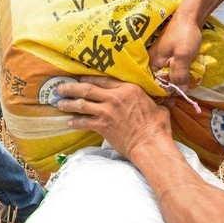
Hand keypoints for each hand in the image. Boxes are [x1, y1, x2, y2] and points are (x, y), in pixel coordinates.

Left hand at [54, 76, 173, 160]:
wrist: (150, 145)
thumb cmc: (158, 127)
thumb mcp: (158, 108)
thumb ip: (153, 101)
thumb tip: (164, 101)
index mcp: (128, 88)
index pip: (103, 79)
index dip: (88, 77)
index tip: (79, 77)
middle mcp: (115, 97)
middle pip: (87, 88)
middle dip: (71, 87)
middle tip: (60, 87)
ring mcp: (107, 111)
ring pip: (81, 104)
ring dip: (68, 103)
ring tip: (59, 103)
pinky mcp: (102, 126)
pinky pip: (84, 122)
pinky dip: (75, 122)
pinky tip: (69, 122)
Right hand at [148, 15, 202, 91]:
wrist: (189, 17)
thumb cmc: (184, 35)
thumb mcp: (182, 56)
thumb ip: (179, 75)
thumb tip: (179, 91)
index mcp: (152, 63)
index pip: (154, 85)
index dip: (165, 94)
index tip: (176, 98)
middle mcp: (153, 62)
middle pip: (161, 82)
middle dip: (173, 87)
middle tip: (186, 89)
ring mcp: (161, 59)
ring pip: (168, 76)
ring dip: (178, 80)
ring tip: (189, 82)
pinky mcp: (168, 56)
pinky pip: (172, 69)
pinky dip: (180, 73)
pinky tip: (188, 73)